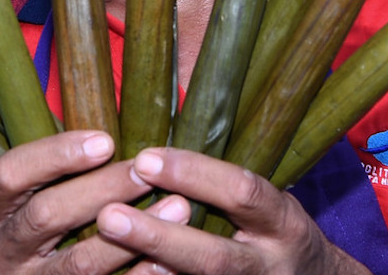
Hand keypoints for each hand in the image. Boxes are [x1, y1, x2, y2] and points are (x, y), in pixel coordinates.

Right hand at [0, 131, 191, 273]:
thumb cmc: (40, 221)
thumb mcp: (32, 194)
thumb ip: (60, 164)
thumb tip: (118, 119)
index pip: (10, 173)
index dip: (56, 154)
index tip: (106, 140)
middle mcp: (0, 251)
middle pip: (46, 215)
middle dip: (102, 189)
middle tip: (147, 169)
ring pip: (78, 263)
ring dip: (132, 234)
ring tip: (177, 207)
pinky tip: (170, 260)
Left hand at [96, 147, 373, 274]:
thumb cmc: (279, 231)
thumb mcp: (270, 200)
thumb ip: (226, 179)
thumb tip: (166, 127)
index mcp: (282, 222)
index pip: (241, 192)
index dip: (194, 174)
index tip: (146, 158)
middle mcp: (268, 265)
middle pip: (213, 258)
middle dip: (159, 237)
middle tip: (108, 214)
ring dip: (148, 270)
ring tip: (104, 248)